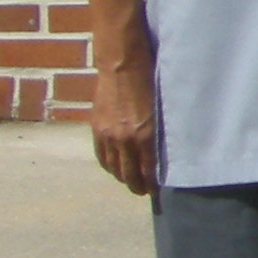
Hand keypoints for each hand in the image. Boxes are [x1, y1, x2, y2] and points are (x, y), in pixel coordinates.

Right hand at [89, 63, 158, 197]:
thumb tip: (157, 152)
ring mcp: (108, 135)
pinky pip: (101, 155)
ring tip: (128, 181)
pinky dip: (108, 165)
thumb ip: (157, 133)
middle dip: (135, 186)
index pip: (147, 170)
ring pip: (113, 166)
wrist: (123, 67)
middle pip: (128, 173)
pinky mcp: (96, 128)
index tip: (154, 191)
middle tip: (141, 191)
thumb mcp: (161, 111)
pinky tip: (113, 167)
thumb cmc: (150, 84)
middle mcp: (125, 139)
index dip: (150, 184)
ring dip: (121, 177)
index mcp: (145, 136)